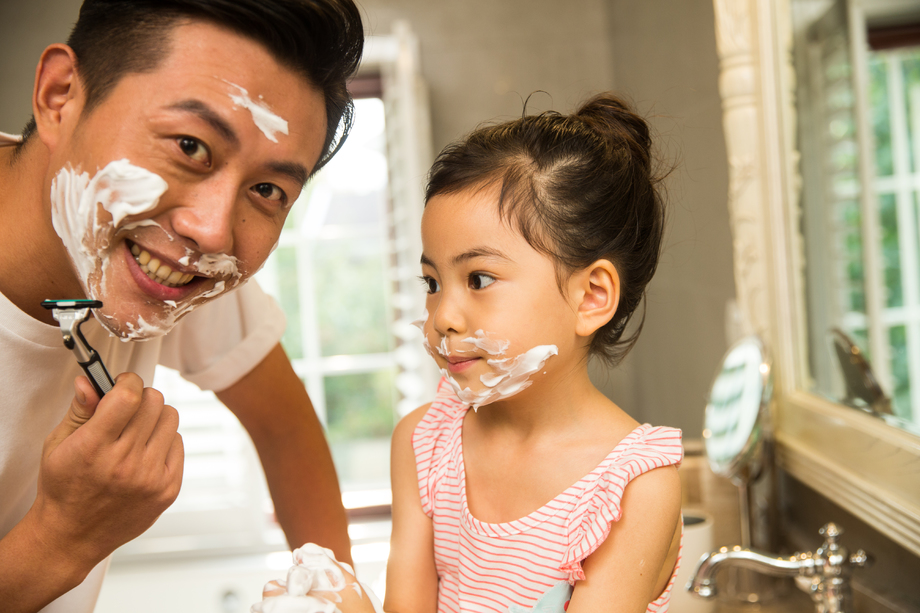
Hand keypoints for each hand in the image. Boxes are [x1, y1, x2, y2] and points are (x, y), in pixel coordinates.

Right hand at [30, 373, 183, 567]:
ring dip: (154, 418)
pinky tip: (144, 452)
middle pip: (154, 401)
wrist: (73, 536)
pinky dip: (163, 441)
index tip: (122, 384)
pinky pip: (178, 442)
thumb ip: (80, 409)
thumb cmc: (64, 488)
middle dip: (139, 398)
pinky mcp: (168, 489)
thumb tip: (90, 381)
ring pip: (170, 417)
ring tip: (136, 432)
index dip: (127, 382)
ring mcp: (150, 478)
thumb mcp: (58, 445)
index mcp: (93, 449)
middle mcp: (124, 464)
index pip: (127, 396)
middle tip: (127, 409)